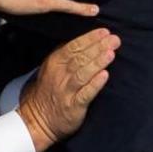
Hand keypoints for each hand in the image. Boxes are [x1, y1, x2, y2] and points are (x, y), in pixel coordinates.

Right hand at [18, 28, 120, 151]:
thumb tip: (86, 38)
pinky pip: (85, 94)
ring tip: (111, 53)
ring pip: (82, 74)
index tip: (104, 32)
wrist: (38, 119)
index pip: (73, 46)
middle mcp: (59, 75)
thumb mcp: (52, 68)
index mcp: (55, 62)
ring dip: (97, 62)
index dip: (89, 38)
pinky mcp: (73, 106)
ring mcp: (66, 91)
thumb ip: (66, 54)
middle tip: (114, 39)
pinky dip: (95, 84)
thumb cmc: (49, 90)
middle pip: (80, 58)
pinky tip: (105, 76)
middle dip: (98, 47)